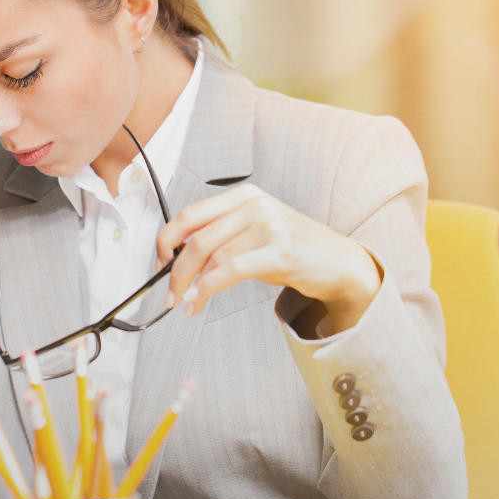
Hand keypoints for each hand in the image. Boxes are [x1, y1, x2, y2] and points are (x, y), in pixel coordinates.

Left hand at [155, 184, 382, 333]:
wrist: (339, 262)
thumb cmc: (293, 249)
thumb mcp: (254, 233)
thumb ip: (221, 238)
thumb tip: (179, 261)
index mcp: (244, 196)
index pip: (189, 215)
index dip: (166, 241)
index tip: (159, 263)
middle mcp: (255, 205)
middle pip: (197, 238)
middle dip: (175, 270)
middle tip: (169, 292)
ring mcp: (270, 226)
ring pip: (212, 256)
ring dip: (191, 285)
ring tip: (186, 303)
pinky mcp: (281, 251)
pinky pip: (232, 270)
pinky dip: (208, 287)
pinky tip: (199, 300)